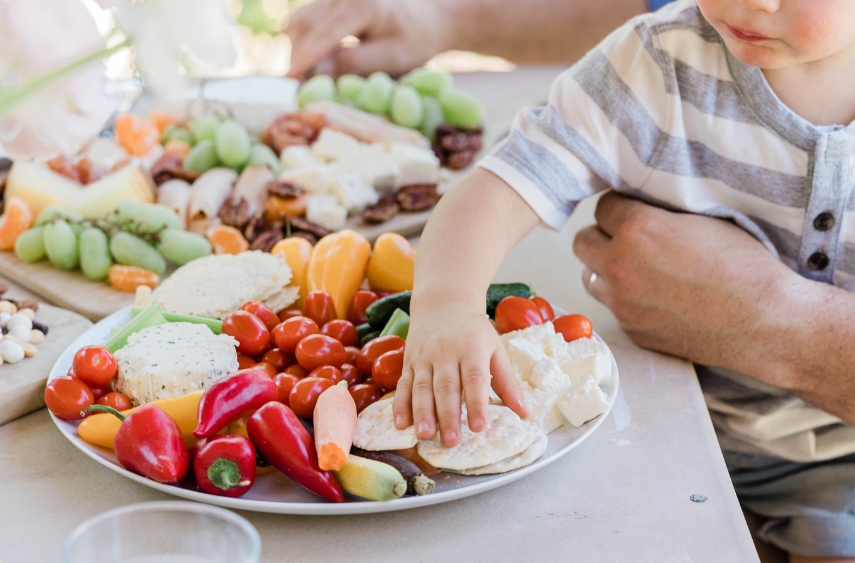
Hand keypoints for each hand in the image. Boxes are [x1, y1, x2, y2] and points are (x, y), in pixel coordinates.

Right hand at [286, 0, 449, 77]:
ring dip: (298, 50)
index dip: (304, 59)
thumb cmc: (415, 41)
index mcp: (362, 3)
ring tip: (306, 79)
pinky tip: (315, 64)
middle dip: (297, 57)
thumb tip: (315, 72)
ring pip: (300, 20)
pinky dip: (305, 43)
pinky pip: (307, 20)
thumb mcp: (391, 58)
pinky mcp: (331, 1)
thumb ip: (353, 64)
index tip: (288, 81)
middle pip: (304, 24)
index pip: (323, 33)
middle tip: (296, 89)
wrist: (429, 18)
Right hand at [392, 300, 527, 446]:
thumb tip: (524, 414)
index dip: (477, 403)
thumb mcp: (496, 350)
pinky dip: (400, 405)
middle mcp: (446, 352)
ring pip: (422, 387)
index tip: (479, 427)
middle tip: (451, 441)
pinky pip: (403, 384)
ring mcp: (424, 357)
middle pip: (446, 386)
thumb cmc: (474, 332)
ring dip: (422, 413)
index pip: (475, 379)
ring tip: (424, 436)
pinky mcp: (408, 361)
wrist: (444, 302)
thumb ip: (508, 383)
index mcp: (472, 349)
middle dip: (448, 415)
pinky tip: (400, 424)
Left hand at [572, 192, 794, 373]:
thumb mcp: (703, 219)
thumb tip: (642, 205)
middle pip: (582, 241)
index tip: (634, 210)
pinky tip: (656, 296)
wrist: (766, 323)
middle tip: (627, 237)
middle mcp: (620, 266)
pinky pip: (614, 307)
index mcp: (637, 229)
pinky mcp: (631, 329)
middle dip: (603, 236)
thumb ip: (661, 211)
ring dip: (606, 269)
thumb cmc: (745, 267)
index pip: (603, 206)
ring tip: (637, 267)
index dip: (620, 207)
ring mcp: (622, 303)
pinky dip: (626, 299)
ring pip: (590, 276)